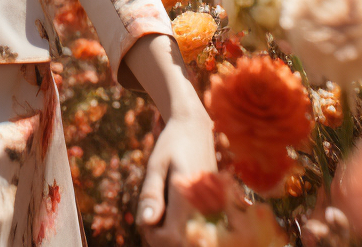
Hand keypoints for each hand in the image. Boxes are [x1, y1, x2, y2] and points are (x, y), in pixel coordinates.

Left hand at [136, 107, 216, 246]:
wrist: (195, 126)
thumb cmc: (172, 142)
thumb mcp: (155, 164)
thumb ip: (151, 194)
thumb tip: (147, 222)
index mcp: (188, 197)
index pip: (171, 238)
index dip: (153, 235)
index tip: (144, 218)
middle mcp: (205, 206)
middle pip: (181, 242)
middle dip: (161, 235)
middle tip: (150, 213)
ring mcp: (214, 207)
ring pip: (190, 236)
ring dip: (172, 230)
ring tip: (160, 208)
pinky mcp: (217, 206)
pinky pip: (198, 225)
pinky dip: (183, 224)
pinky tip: (173, 209)